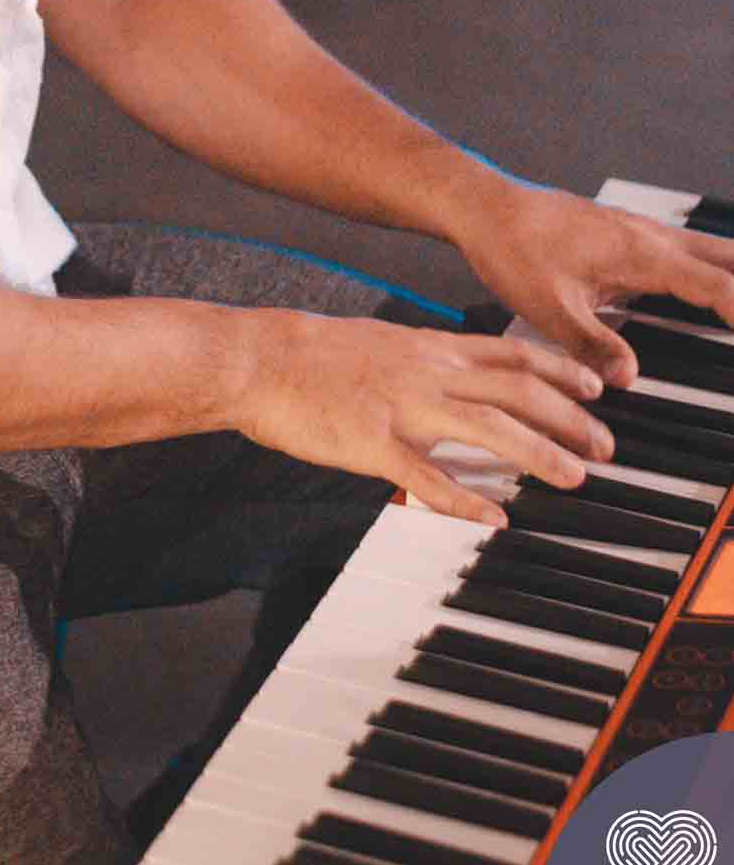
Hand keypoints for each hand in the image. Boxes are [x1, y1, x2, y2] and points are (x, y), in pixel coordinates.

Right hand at [237, 313, 613, 526]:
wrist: (259, 358)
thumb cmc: (313, 354)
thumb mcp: (382, 342)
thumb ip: (425, 359)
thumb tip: (458, 371)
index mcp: (428, 347)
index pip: (511, 354)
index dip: (560, 371)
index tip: (597, 389)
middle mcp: (426, 372)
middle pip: (516, 391)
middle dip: (569, 419)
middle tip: (604, 446)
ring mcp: (403, 407)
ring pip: (489, 429)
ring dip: (539, 455)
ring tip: (574, 478)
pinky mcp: (374, 443)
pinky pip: (429, 478)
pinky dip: (466, 502)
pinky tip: (493, 521)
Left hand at [451, 181, 733, 387]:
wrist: (482, 207)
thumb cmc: (511, 248)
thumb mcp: (549, 308)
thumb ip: (593, 345)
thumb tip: (628, 378)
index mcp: (641, 254)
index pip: (718, 286)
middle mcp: (649, 236)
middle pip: (728, 258)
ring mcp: (639, 229)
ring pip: (710, 248)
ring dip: (732, 275)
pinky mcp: (625, 231)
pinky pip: (686, 247)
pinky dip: (710, 267)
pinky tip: (705, 288)